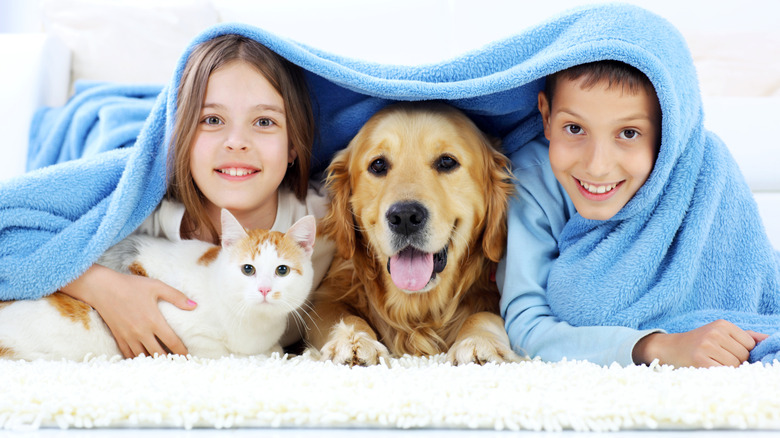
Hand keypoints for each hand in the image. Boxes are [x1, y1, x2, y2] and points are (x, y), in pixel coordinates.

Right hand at [61, 264, 196, 357]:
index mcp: (153, 320)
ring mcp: (129, 337)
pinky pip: (130, 355)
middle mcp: (141, 332)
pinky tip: (145, 363)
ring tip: (164, 367)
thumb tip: (195, 306)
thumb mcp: (156, 286)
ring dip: (154, 363)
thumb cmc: (131, 285)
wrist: (102, 288)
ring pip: (144, 357)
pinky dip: (138, 360)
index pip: (172, 342)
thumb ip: (176, 296)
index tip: (189, 358)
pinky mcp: (119, 338)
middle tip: (179, 365)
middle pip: (159, 354)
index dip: (182, 352)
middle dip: (170, 361)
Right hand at [633, 319, 767, 367]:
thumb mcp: (719, 333)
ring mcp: (707, 346)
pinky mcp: (701, 361)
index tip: (725, 351)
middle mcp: (715, 333)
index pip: (750, 344)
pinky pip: (723, 372)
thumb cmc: (697, 343)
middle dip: (734, 360)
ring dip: (726, 368)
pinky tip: (707, 368)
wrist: (668, 349)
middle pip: (744, 356)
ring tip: (710, 362)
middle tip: (715, 357)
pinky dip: (718, 374)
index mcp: (722, 324)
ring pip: (735, 365)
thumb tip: (769, 340)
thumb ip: (745, 336)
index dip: (741, 352)